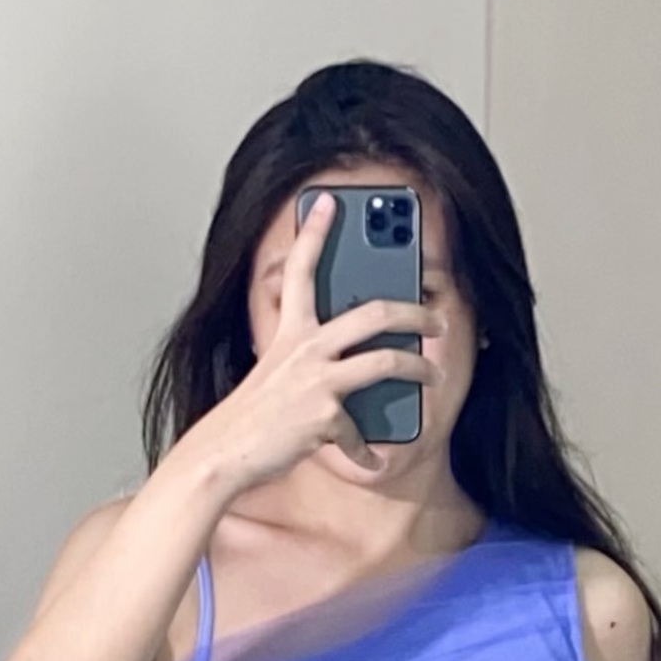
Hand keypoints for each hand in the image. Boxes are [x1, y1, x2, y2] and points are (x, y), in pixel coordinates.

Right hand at [178, 192, 436, 491]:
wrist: (223, 452)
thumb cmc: (251, 415)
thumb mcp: (275, 371)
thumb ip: (306, 355)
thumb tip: (350, 356)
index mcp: (290, 331)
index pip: (300, 270)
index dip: (314, 232)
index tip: (328, 201)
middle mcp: (305, 348)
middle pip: (374, 314)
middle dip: (415, 312)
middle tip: (437, 317)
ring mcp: (317, 381)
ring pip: (385, 363)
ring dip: (419, 369)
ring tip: (434, 375)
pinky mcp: (324, 417)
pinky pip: (360, 434)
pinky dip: (369, 451)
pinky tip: (376, 459)